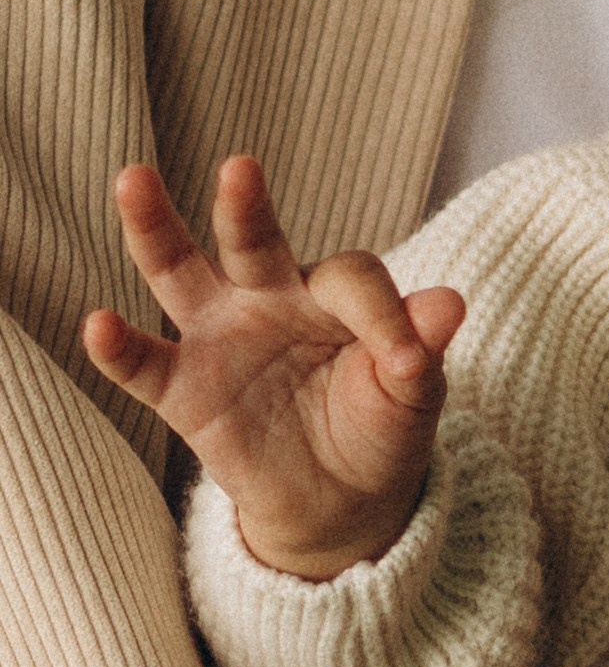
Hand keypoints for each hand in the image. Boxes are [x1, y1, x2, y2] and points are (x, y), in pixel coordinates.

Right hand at [81, 157, 463, 576]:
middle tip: (241, 168)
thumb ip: (420, 350)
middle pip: (254, 241)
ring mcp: (219, 336)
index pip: (350, 279)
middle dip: (246, 207)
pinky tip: (97, 325)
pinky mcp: (183, 387)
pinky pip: (144, 363)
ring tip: (133, 180)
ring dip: (155, 230)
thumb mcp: (411, 395)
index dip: (381, 315)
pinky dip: (119, 347)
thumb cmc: (380, 427)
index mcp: (335, 293)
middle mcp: (270, 296)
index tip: (406, 362)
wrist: (340, 499)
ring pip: (180, 273)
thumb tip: (452, 304)